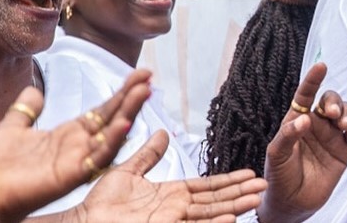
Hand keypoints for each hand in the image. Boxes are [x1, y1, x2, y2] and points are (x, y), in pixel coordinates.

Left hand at [0, 69, 152, 221]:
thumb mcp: (13, 126)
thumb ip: (26, 109)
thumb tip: (34, 91)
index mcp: (69, 134)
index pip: (103, 110)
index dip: (121, 93)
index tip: (140, 74)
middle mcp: (79, 146)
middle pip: (113, 118)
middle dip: (131, 97)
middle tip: (148, 77)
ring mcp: (79, 160)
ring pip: (112, 135)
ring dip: (129, 113)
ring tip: (143, 92)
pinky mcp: (73, 175)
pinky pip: (99, 158)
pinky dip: (112, 141)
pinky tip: (123, 124)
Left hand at [79, 130, 265, 222]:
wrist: (84, 222)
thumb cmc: (100, 203)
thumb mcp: (128, 172)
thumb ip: (148, 154)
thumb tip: (163, 133)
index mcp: (171, 194)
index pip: (207, 186)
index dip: (229, 181)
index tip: (250, 174)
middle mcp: (176, 209)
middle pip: (215, 200)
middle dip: (240, 194)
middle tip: (263, 188)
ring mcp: (172, 222)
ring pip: (209, 214)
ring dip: (233, 208)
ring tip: (255, 202)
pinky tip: (230, 218)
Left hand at [258, 62, 346, 222]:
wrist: (290, 204)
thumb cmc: (277, 176)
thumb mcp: (277, 154)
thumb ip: (288, 134)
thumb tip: (306, 119)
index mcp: (296, 120)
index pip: (306, 95)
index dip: (313, 80)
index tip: (322, 66)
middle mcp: (316, 124)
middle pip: (331, 101)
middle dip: (336, 102)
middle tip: (334, 113)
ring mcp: (331, 137)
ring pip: (346, 113)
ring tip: (345, 126)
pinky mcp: (344, 150)